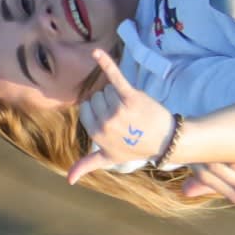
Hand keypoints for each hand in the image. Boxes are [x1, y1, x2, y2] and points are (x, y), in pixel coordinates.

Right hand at [67, 49, 173, 183]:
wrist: (166, 140)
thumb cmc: (136, 148)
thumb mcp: (110, 159)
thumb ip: (87, 164)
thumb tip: (68, 180)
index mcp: (96, 134)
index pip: (86, 109)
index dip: (99, 112)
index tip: (114, 122)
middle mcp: (105, 122)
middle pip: (96, 98)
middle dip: (108, 103)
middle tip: (126, 118)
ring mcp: (118, 109)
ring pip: (107, 89)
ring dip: (118, 95)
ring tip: (133, 111)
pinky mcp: (130, 95)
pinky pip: (114, 76)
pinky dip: (105, 63)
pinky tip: (96, 53)